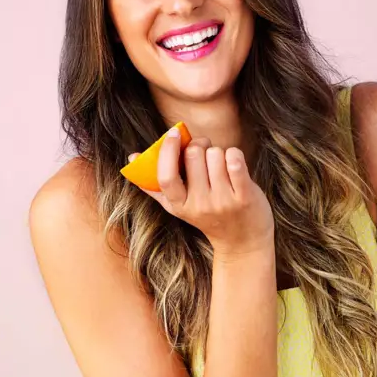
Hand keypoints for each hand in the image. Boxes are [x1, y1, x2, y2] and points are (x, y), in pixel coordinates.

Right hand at [128, 127, 273, 257]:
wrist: (243, 242)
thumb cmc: (208, 216)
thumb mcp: (179, 206)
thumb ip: (155, 184)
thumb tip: (132, 157)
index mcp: (179, 205)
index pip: (166, 176)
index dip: (168, 151)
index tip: (173, 133)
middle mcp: (199, 205)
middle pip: (194, 154)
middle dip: (200, 145)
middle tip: (205, 149)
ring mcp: (223, 202)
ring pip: (216, 154)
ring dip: (219, 152)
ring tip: (221, 166)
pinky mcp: (244, 196)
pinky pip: (235, 160)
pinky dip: (234, 154)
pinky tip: (234, 162)